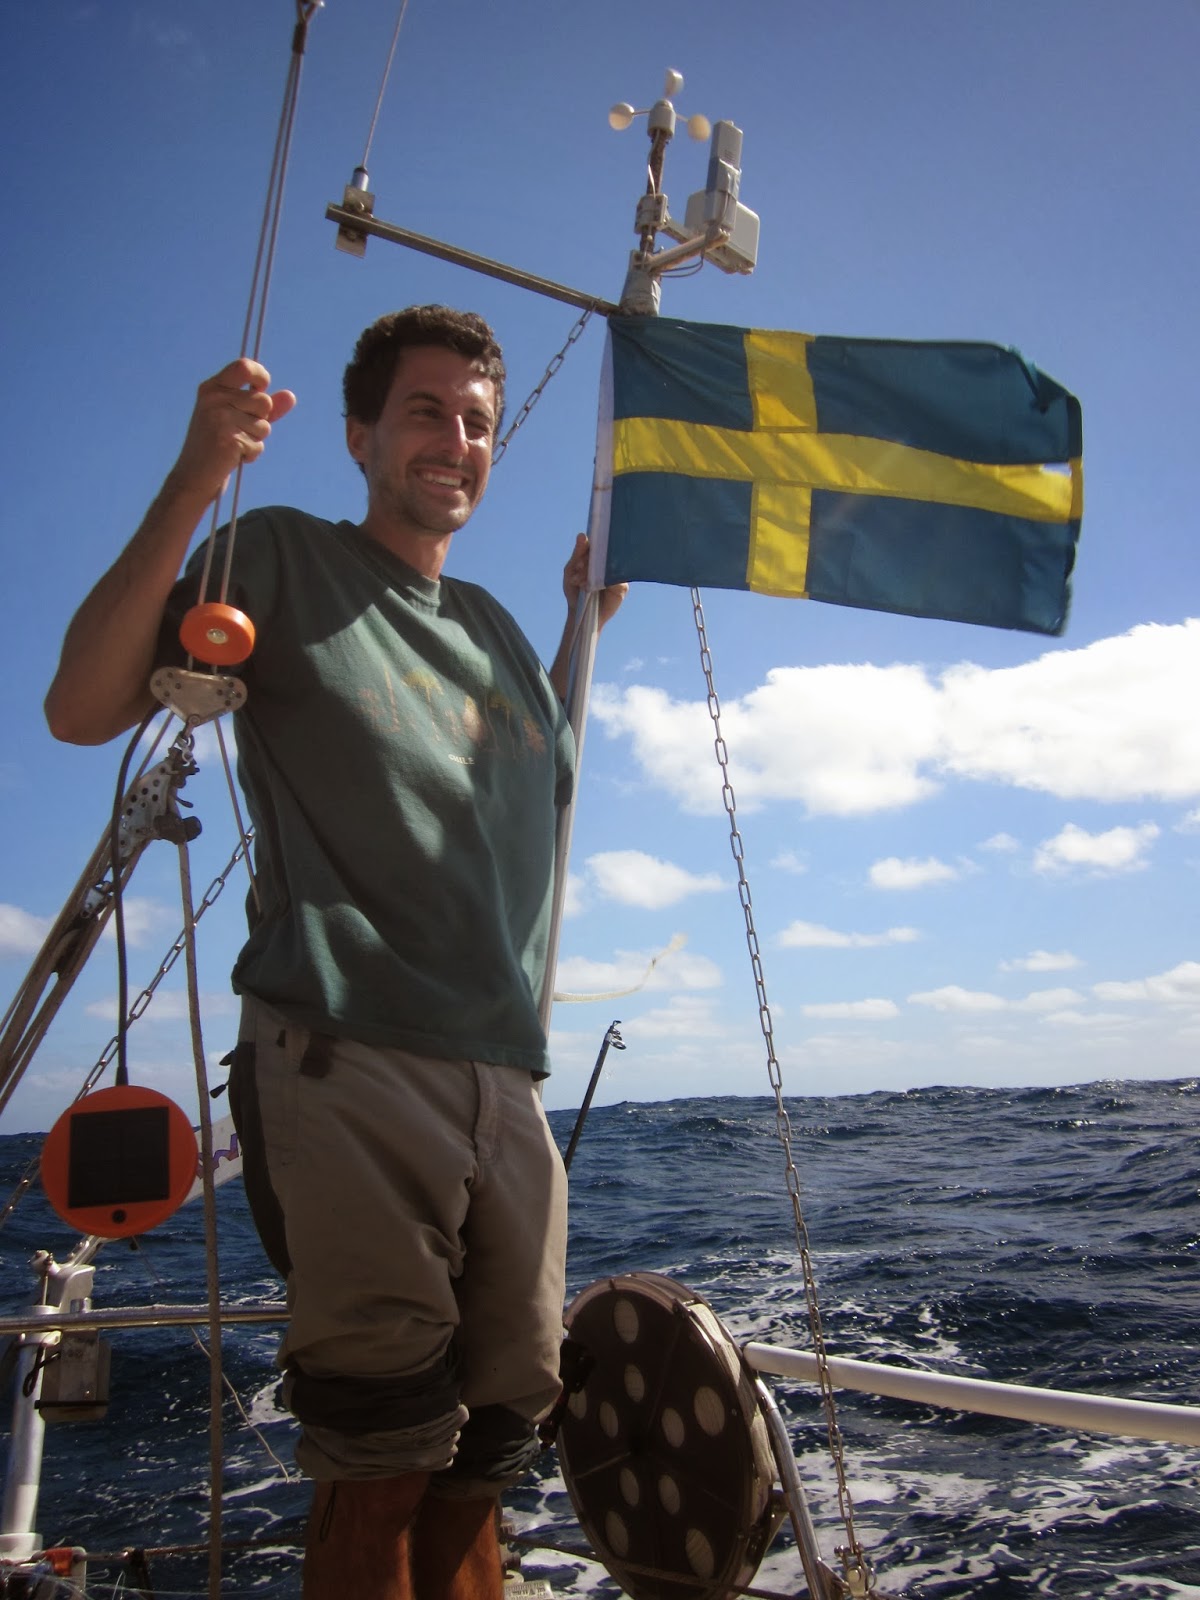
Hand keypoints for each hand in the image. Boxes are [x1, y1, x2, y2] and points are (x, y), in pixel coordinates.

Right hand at [168, 357, 296, 506]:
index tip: (262, 387)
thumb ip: (265, 408)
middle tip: (238, 431)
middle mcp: (214, 398)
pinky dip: (251, 455)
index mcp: (213, 388)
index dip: (261, 376)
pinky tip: (233, 457)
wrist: (193, 476)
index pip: (244, 367)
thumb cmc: (217, 446)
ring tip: (234, 445)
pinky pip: (258, 445)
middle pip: (263, 401)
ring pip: (264, 425)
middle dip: (261, 420)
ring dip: (256, 440)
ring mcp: (219, 418)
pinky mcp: (227, 439)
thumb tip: (291, 396)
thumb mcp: (239, 420)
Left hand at [563, 532, 627, 630]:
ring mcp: (617, 574)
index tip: (579, 560)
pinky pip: (617, 580)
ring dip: (595, 573)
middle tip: (578, 570)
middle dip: (590, 561)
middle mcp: (609, 564)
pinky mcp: (622, 587)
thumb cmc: (574, 592)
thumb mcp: (570, 572)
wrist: (580, 615)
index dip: (589, 548)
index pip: (597, 544)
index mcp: (596, 557)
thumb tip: (582, 535)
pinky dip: (603, 583)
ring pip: (610, 567)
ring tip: (582, 584)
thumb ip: (577, 554)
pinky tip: (591, 588)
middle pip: (605, 554)